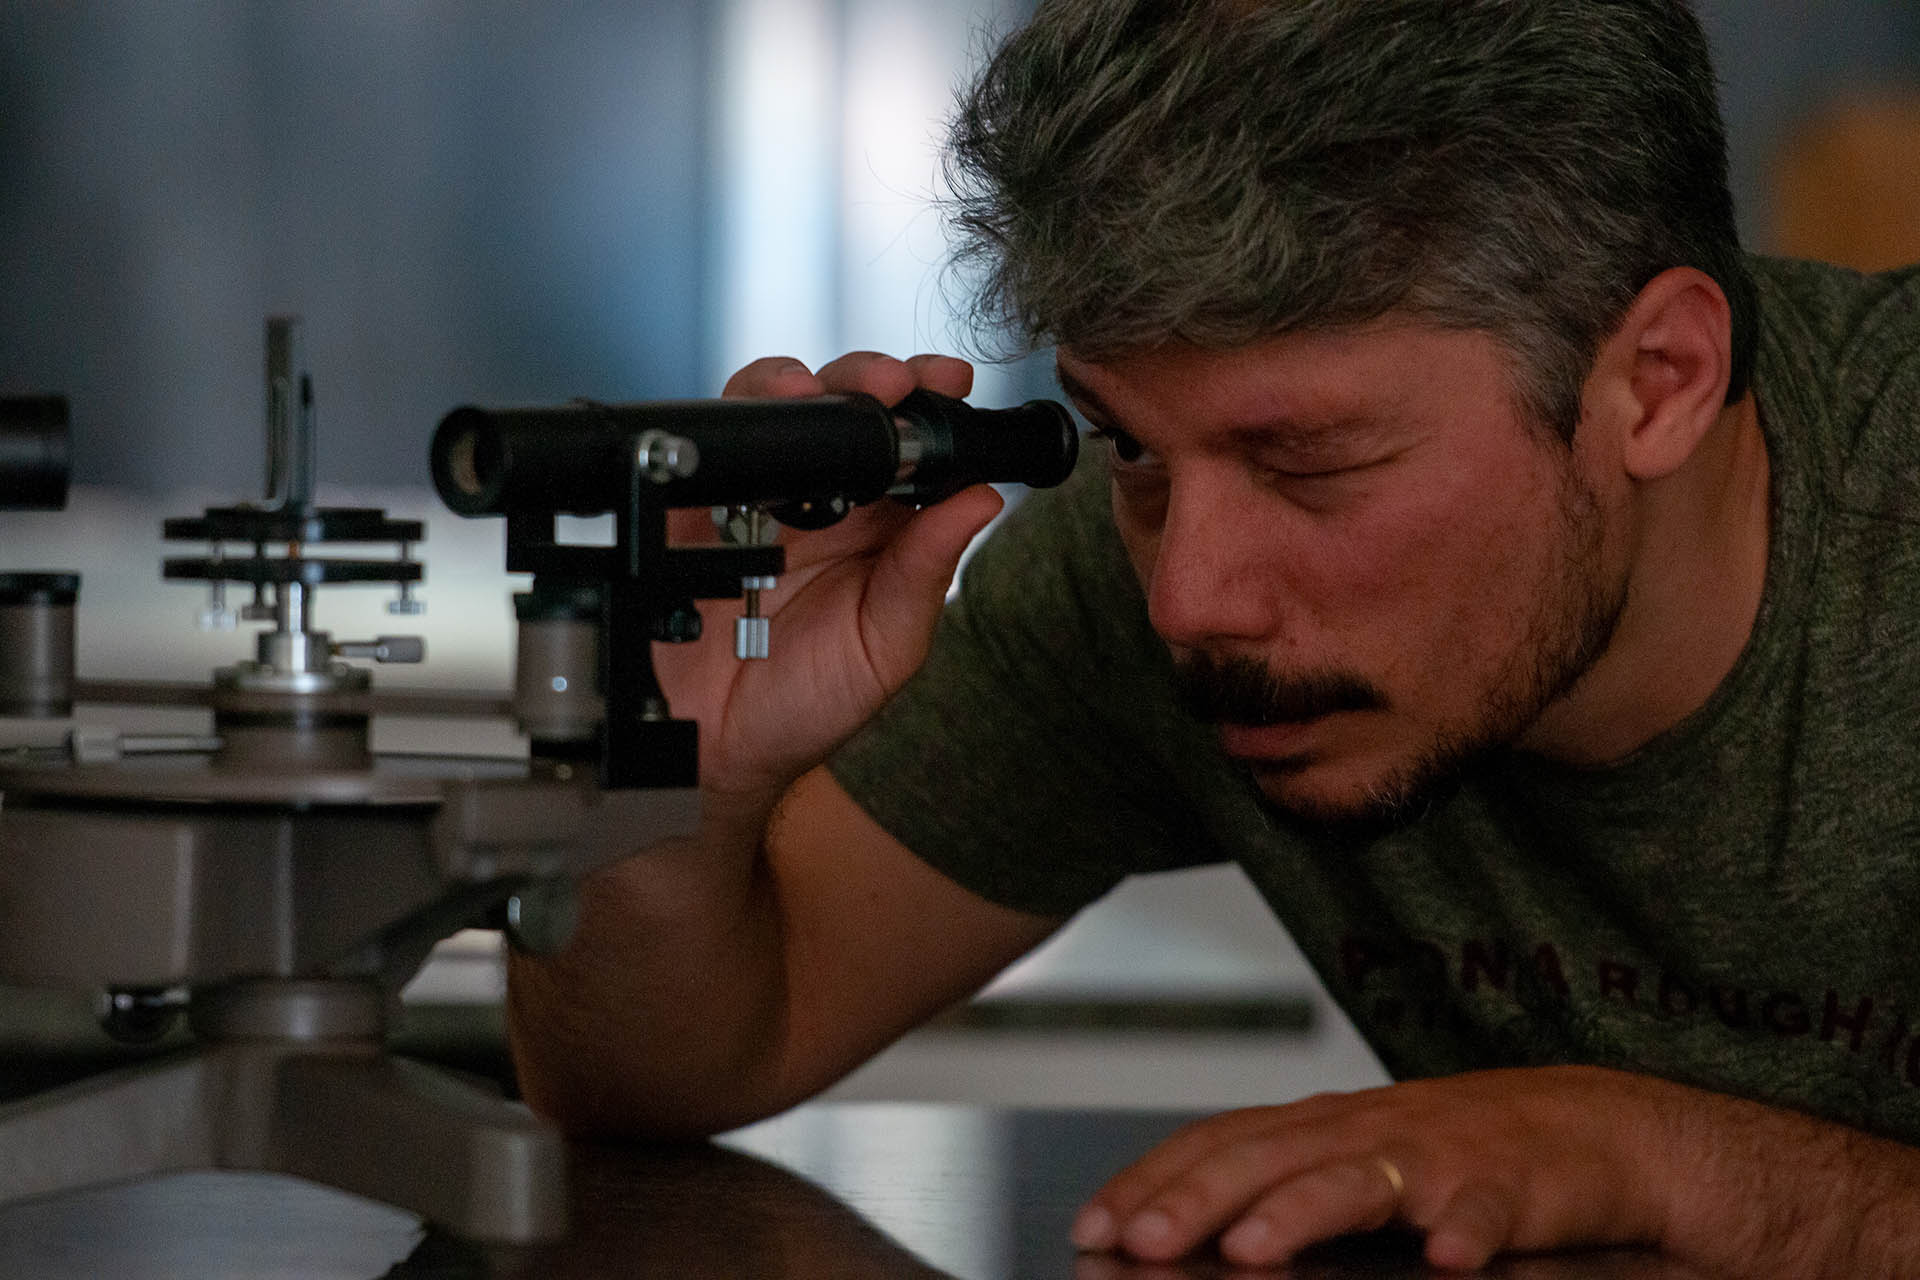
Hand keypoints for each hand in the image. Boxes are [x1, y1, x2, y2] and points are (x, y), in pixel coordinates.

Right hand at [651, 351, 1004, 798]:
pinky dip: (737, 417)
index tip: (952, 385)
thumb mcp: (886, 645)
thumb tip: (983, 499)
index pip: (914, 445)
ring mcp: (759, 498)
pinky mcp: (697, 506)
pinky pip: (712, 443)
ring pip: (780, 407)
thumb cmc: (808, 704)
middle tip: (893, 384)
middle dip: (872, 376)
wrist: (718, 749)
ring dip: (802, 383)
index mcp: (882, 528)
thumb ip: (927, 572)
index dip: (933, 401)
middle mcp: (825, 503)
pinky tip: (764, 423)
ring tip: (820, 394)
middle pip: (849, 406)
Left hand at [1070, 1066, 1673, 1271]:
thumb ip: (1283, 1184)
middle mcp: (1366, 1129)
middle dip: (1195, 1202)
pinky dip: (1464, 1232)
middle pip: (1264, 1158)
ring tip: (1251, 1249)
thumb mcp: (1357, 1159)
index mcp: (1321, 1125)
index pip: (1216, 1142)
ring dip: (1299, 1212)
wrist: (1594, 1129)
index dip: (1150, 1180)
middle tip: (1140, 1243)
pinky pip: (1485, 1212)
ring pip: (1355, 1178)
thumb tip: (1185, 1232)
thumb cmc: (1461, 1152)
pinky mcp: (1510, 1187)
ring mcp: (1436, 1155)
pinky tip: (1445, 1259)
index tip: (1094, 1225)